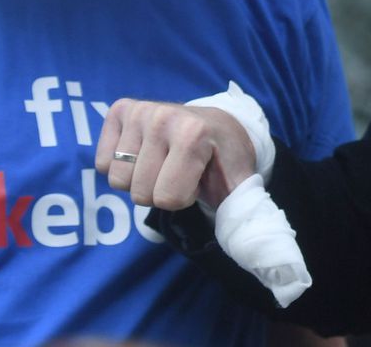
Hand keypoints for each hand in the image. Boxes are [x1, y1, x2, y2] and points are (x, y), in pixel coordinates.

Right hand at [96, 98, 256, 209]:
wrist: (219, 124)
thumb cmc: (226, 160)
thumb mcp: (241, 187)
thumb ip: (248, 218)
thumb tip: (269, 261)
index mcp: (193, 134)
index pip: (166, 198)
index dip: (183, 198)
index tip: (198, 180)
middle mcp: (163, 116)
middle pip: (138, 192)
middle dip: (159, 191)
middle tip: (179, 172)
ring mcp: (140, 111)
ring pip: (117, 180)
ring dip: (139, 179)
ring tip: (164, 161)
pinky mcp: (120, 109)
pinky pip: (102, 162)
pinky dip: (120, 164)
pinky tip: (146, 151)